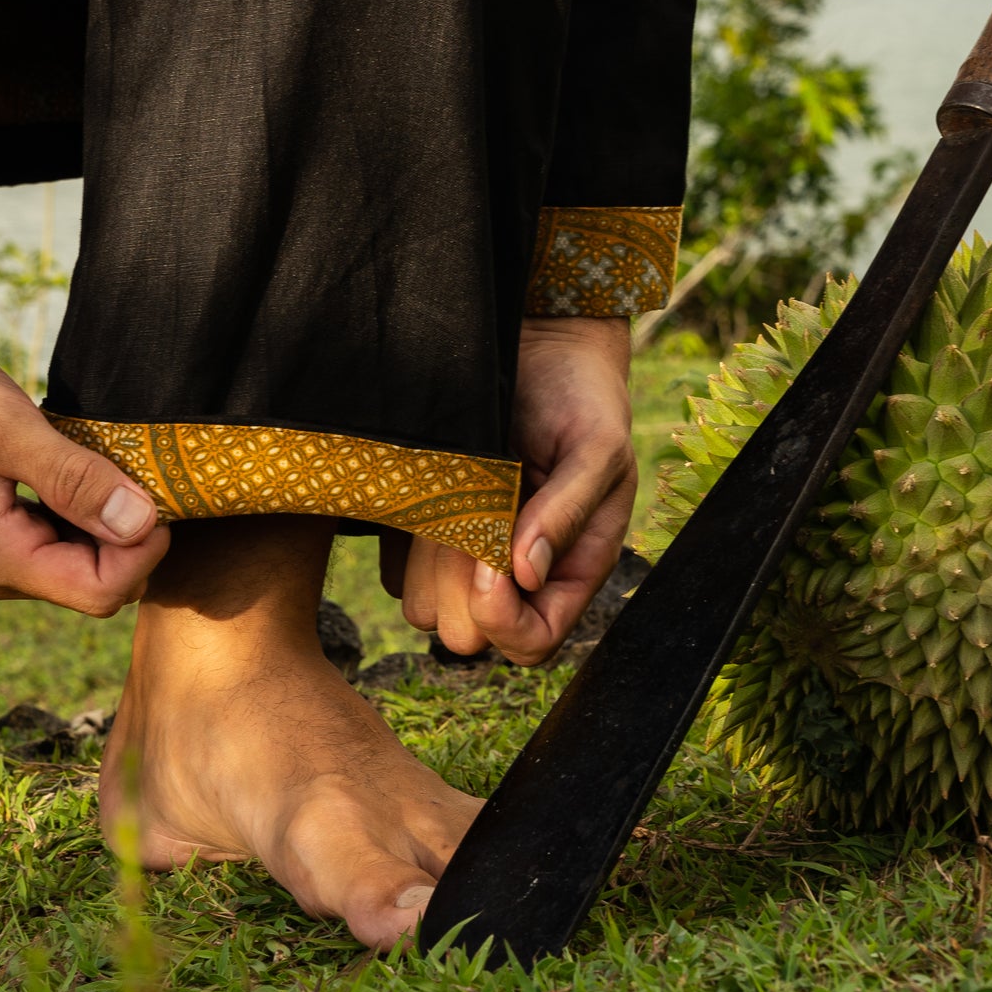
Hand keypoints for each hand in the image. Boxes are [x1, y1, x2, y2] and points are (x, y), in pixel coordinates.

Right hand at [0, 301, 168, 612]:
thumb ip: (70, 477)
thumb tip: (140, 522)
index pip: (103, 592)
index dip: (143, 546)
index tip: (147, 483)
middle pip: (97, 584)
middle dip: (129, 534)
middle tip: (129, 462)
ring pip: (79, 566)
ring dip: (104, 521)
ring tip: (97, 456)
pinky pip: (54, 546)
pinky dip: (78, 513)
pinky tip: (71, 465)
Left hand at [398, 315, 635, 665]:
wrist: (538, 348)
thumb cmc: (582, 397)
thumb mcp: (597, 448)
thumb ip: (568, 510)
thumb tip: (529, 574)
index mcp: (570, 571)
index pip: (532, 643)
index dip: (505, 620)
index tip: (488, 568)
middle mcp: (516, 578)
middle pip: (468, 635)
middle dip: (460, 587)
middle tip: (468, 517)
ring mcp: (465, 559)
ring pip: (424, 609)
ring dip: (428, 560)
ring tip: (450, 493)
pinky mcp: (424, 532)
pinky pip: (394, 572)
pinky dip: (402, 540)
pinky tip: (426, 488)